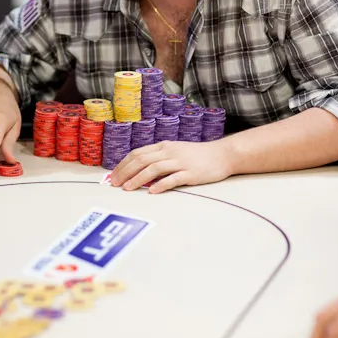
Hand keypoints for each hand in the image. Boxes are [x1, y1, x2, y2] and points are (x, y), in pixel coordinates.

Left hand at [110, 139, 232, 193]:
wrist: (223, 155)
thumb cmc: (198, 156)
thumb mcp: (176, 152)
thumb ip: (159, 158)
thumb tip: (139, 171)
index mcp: (164, 146)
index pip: (138, 153)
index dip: (123, 164)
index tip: (113, 175)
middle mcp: (170, 152)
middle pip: (142, 160)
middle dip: (125, 172)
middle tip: (115, 184)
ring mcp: (180, 162)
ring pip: (154, 168)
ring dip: (138, 178)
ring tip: (127, 188)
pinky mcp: (191, 173)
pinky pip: (173, 178)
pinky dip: (160, 185)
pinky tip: (152, 191)